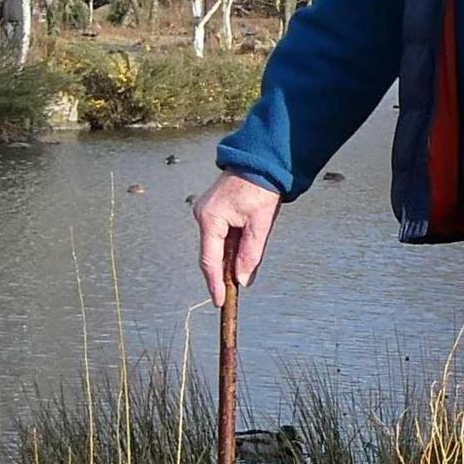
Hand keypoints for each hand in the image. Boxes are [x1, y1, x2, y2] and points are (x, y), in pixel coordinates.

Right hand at [197, 173, 280, 302]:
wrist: (261, 161)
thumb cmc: (261, 187)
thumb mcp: (260, 224)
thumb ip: (250, 254)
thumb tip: (241, 280)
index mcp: (210, 218)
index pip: (210, 260)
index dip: (215, 283)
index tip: (219, 301)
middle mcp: (202, 215)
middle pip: (211, 254)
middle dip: (222, 273)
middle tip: (233, 292)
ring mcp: (206, 211)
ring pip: (216, 245)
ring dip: (228, 259)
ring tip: (241, 272)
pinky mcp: (214, 209)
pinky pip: (219, 235)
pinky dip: (229, 247)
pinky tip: (240, 254)